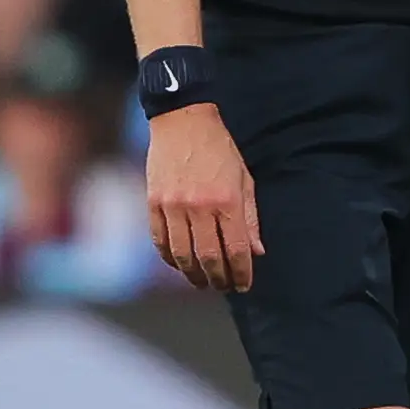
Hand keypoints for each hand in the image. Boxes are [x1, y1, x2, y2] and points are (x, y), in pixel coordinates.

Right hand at [144, 106, 261, 291]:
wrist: (183, 121)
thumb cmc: (220, 150)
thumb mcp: (244, 179)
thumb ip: (250, 218)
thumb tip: (256, 252)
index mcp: (227, 201)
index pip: (236, 250)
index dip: (241, 273)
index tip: (244, 284)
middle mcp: (199, 207)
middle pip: (208, 258)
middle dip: (218, 279)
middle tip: (224, 287)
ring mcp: (173, 206)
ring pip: (182, 255)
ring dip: (193, 275)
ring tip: (203, 282)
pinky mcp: (153, 203)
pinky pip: (160, 241)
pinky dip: (170, 259)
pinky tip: (180, 264)